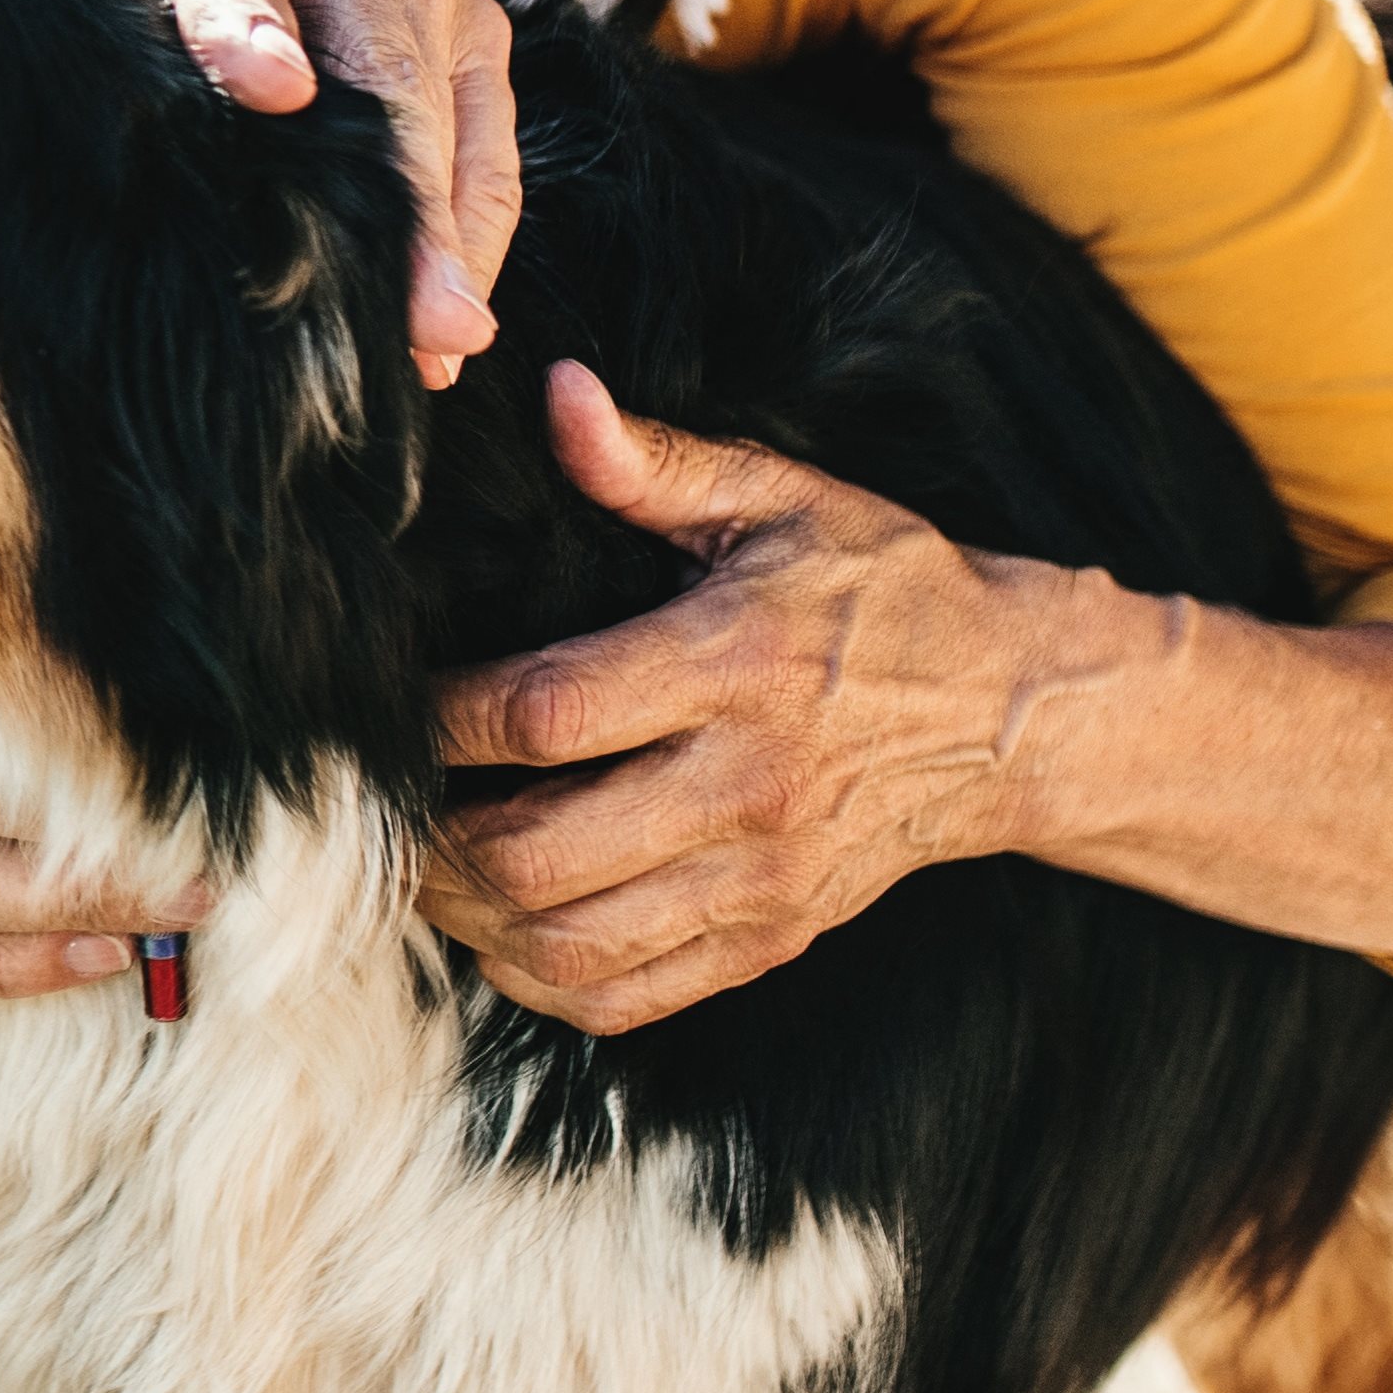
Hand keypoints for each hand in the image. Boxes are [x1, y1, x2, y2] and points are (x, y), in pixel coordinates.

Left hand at [0, 0, 519, 382]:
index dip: (245, 10)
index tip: (267, 92)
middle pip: (370, 45)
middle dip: (387, 172)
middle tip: (399, 295)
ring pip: (439, 101)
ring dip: (443, 223)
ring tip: (436, 338)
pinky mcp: (453, 24)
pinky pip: (483, 132)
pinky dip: (473, 225)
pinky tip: (447, 327)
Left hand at [422, 363, 1061, 1027]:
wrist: (1017, 713)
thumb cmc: (884, 590)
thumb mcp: (787, 498)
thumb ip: (658, 461)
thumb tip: (557, 394)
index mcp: (736, 667)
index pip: (546, 715)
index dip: (439, 721)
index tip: (386, 703)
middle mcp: (747, 787)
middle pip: (538, 854)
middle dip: (428, 838)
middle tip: (376, 803)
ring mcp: (761, 880)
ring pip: (569, 943)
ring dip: (466, 919)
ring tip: (421, 865)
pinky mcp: (772, 939)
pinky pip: (627, 998)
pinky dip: (538, 978)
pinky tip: (496, 929)